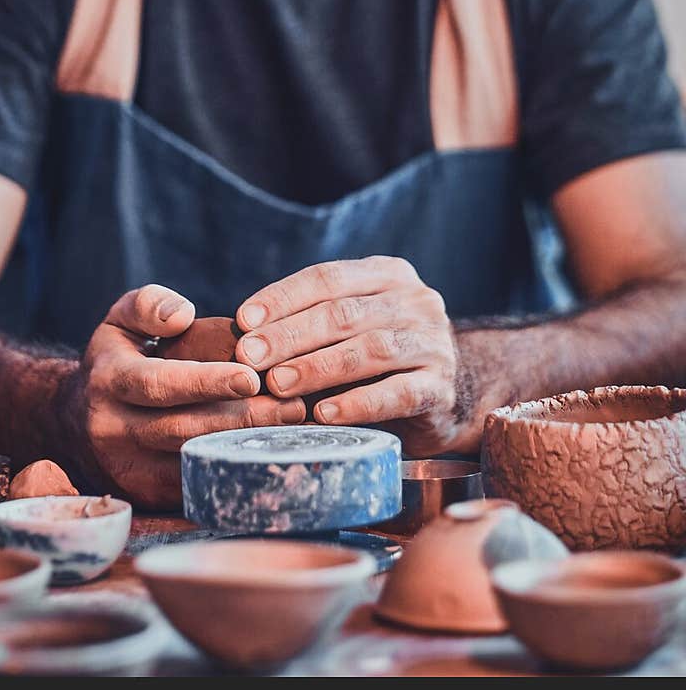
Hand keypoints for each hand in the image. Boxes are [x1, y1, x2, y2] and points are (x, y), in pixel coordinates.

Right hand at [65, 284, 306, 508]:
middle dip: (242, 419)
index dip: (206, 382)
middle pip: (183, 429)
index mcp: (110, 381)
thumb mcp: (118, 321)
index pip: (160, 383)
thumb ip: (148, 305)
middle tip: (293, 406)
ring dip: (243, 449)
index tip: (252, 377)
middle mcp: (112, 429)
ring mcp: (127, 468)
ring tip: (291, 432)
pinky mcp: (144, 495)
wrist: (70, 423)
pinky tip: (267, 456)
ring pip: (191, 463)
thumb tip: (183, 313)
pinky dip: (232, 472)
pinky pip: (193, 488)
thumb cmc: (112, 362)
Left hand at [234, 257, 460, 454]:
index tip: (244, 320)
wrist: (447, 392)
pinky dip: (357, 403)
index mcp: (388, 274)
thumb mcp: (352, 325)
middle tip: (250, 356)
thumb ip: (312, 321)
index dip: (283, 297)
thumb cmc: (381, 356)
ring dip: (317, 367)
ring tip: (278, 384)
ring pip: (369, 349)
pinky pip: (396, 394)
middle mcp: (415, 301)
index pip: (328, 277)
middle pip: (344, 313)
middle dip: (291, 334)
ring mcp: (433, 343)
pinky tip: (324, 414)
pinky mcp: (440, 388)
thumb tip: (245, 337)